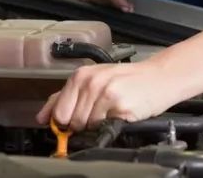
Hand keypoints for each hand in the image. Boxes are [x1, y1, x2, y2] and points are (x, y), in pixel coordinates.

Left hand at [36, 61, 176, 130]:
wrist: (159, 77)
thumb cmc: (127, 80)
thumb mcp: (94, 80)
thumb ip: (65, 96)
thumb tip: (43, 116)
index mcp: (80, 76)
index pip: (58, 111)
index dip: (64, 122)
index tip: (71, 125)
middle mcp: (91, 82)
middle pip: (72, 121)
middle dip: (83, 124)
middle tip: (99, 113)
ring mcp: (105, 93)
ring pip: (88, 126)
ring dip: (99, 124)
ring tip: (112, 110)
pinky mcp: (120, 105)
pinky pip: (106, 127)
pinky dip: (113, 125)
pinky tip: (121, 112)